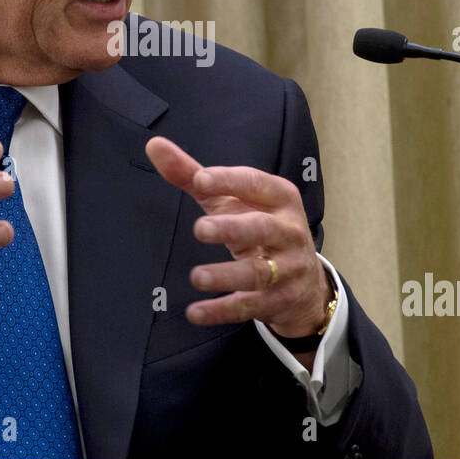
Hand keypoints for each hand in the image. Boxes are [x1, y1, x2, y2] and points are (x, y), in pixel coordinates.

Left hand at [144, 136, 329, 339]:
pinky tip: (195, 312)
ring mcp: (288, 268)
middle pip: (261, 228)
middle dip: (232, 228)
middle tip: (200, 229)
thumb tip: (154, 146)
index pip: (255, 184)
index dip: (229, 180)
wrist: (305, 281)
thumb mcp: (231, 200)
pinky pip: (250, 306)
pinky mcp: (278, 300)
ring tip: (196, 276)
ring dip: (226, 275)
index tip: (200, 179)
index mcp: (279, 198)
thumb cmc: (259, 227)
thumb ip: (194, 175)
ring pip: (258, 272)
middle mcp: (289, 231)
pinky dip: (222, 310)